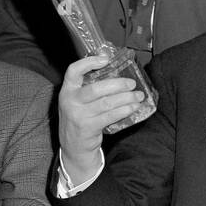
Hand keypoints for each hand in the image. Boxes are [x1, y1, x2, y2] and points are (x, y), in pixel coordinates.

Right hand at [58, 54, 144, 178]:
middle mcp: (70, 101)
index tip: (106, 59)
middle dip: (118, 84)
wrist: (73, 147)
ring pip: (107, 102)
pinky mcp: (88, 127)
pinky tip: (133, 107)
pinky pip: (111, 115)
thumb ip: (89, 88)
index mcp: (67, 90)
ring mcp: (78, 115)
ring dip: (126, 98)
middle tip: (132, 83)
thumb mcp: (77, 102)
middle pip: (97, 88)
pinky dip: (125, 110)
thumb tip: (116, 72)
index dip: (89, 62)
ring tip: (138, 96)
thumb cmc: (80, 118)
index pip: (73, 71)